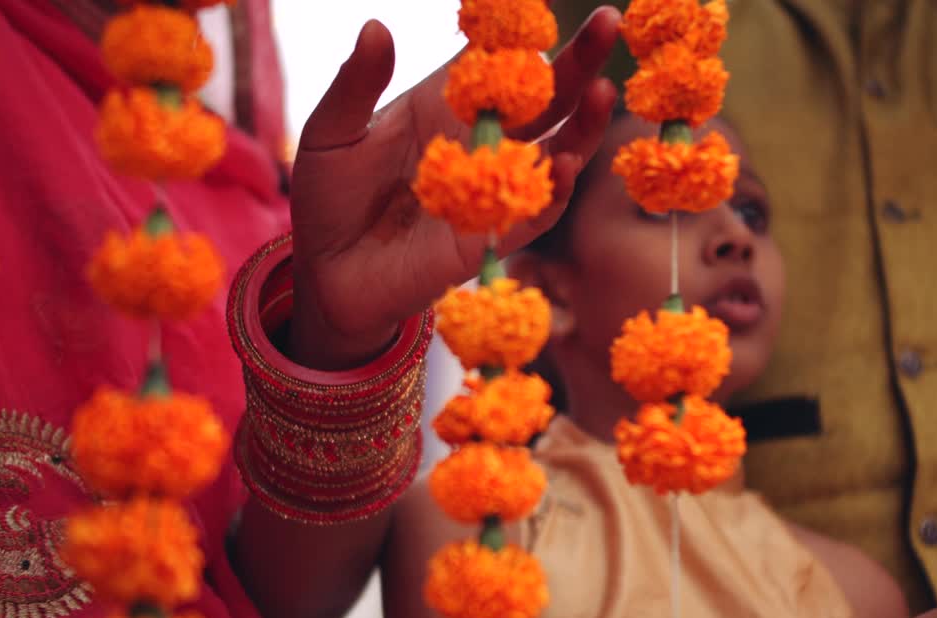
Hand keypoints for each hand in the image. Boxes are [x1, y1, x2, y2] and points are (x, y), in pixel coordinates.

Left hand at [287, 9, 620, 369]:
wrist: (326, 272)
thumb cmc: (328, 196)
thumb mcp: (332, 134)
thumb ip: (357, 84)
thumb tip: (376, 25)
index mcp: (446, 103)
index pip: (496, 59)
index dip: (522, 32)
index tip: (547, 7)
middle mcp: (481, 140)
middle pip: (544, 98)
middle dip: (580, 63)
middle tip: (610, 22)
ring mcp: (493, 187)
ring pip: (555, 150)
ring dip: (584, 123)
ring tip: (605, 91)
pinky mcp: (493, 234)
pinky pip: (534, 211)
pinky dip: (554, 188)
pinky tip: (567, 162)